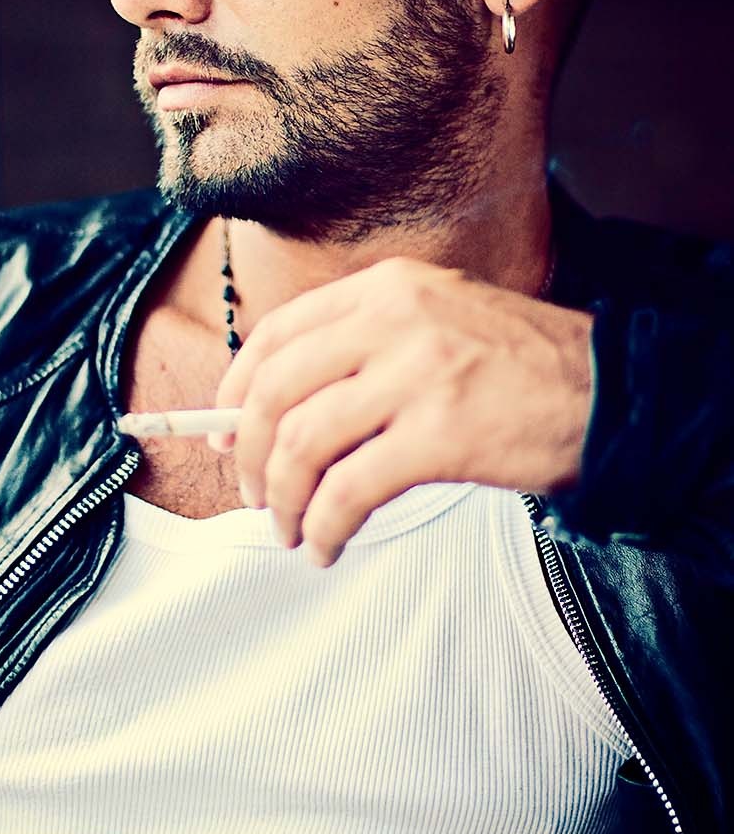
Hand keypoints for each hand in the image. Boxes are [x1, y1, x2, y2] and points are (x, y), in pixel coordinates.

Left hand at [212, 257, 593, 565]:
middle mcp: (393, 321)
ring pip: (301, 444)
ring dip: (281, 499)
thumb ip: (362, 347)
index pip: (275, 334)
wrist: (612, 393)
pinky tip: (326, 545)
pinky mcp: (441, 435)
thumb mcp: (436, 319)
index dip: (233, 390)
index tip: (221, 432)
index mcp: (386, 289)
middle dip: (245, 453)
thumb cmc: (521, 366)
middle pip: (275, 392)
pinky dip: (323, 526)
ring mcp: (416, 375)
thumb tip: (276, 407)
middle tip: (251, 493)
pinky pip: (348, 491)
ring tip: (289, 530)